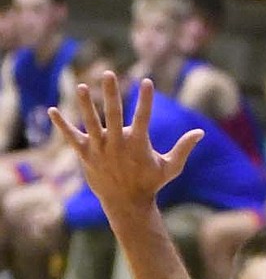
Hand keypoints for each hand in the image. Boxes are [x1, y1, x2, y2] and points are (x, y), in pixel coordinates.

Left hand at [50, 75, 203, 211]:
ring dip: (85, 105)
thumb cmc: (150, 183)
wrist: (126, 205)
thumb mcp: (170, 168)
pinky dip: (62, 125)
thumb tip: (200, 132)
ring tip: (80, 87)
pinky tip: (52, 111)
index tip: (146, 81)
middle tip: (108, 74)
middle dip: (111, 94)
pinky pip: (72, 138)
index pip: (143, 117)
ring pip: (91, 123)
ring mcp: (99, 149)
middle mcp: (117, 144)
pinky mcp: (85, 156)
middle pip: (114, 114)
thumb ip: (183, 148)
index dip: (146, 99)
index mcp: (138, 144)